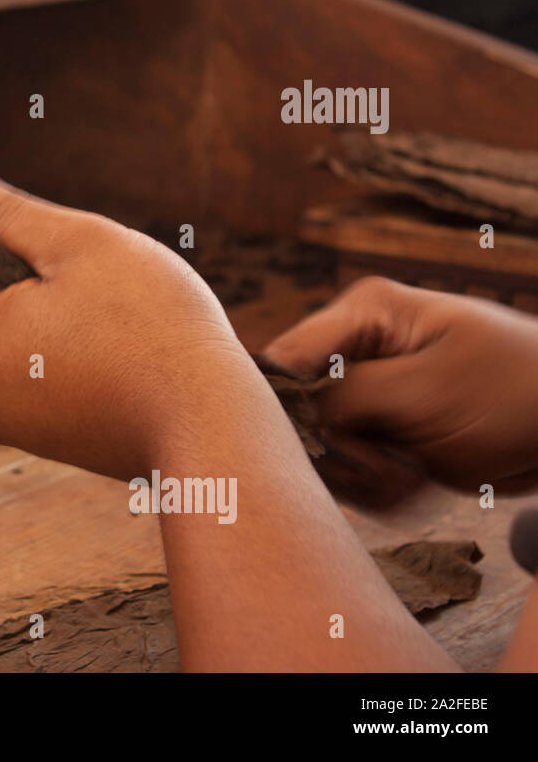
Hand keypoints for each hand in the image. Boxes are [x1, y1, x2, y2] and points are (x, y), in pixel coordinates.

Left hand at [0, 158, 276, 481]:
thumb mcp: (75, 243)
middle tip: (63, 268)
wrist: (214, 422)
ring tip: (97, 308)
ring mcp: (17, 429)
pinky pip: (38, 384)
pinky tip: (111, 343)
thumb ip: (4, 212)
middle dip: (0, 287)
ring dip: (36, 322)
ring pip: (4, 354)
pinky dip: (62, 358)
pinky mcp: (56, 443)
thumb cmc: (150, 327)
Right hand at [264, 276, 537, 485]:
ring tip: (414, 474)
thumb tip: (288, 410)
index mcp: (366, 313)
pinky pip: (350, 469)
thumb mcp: (425, 390)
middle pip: (298, 410)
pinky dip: (379, 486)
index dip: (290, 406)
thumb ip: (344, 395)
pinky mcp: (382, 432)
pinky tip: (418, 479)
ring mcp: (369, 393)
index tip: (325, 443)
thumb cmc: (516, 393)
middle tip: (392, 466)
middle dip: (341, 449)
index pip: (286, 356)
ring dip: (363, 474)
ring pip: (321, 447)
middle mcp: (357, 349)